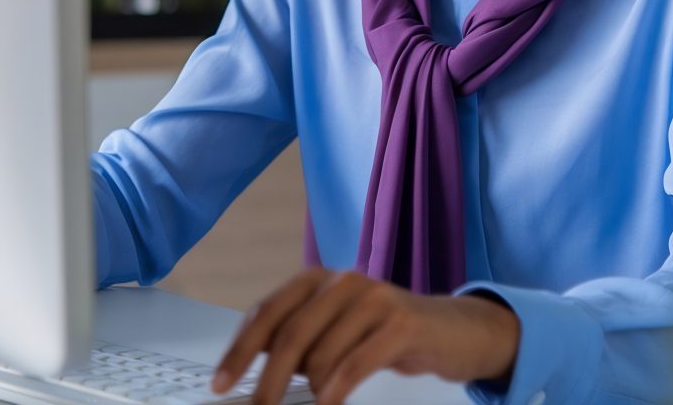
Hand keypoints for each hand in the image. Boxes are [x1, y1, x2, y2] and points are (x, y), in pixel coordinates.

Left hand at [210, 267, 520, 404]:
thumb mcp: (336, 332)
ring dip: (312, 390)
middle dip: (268, 382)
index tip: (220, 384)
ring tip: (319, 403)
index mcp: (318, 279)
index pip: (267, 311)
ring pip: (322, 354)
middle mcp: (342, 281)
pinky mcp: (402, 322)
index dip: (241, 349)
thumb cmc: (383, 335)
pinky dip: (338, 389)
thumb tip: (254, 378)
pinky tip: (329, 404)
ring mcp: (374, 298)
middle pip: (290, 334)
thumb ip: (300, 343)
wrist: (451, 330)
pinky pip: (358, 362)